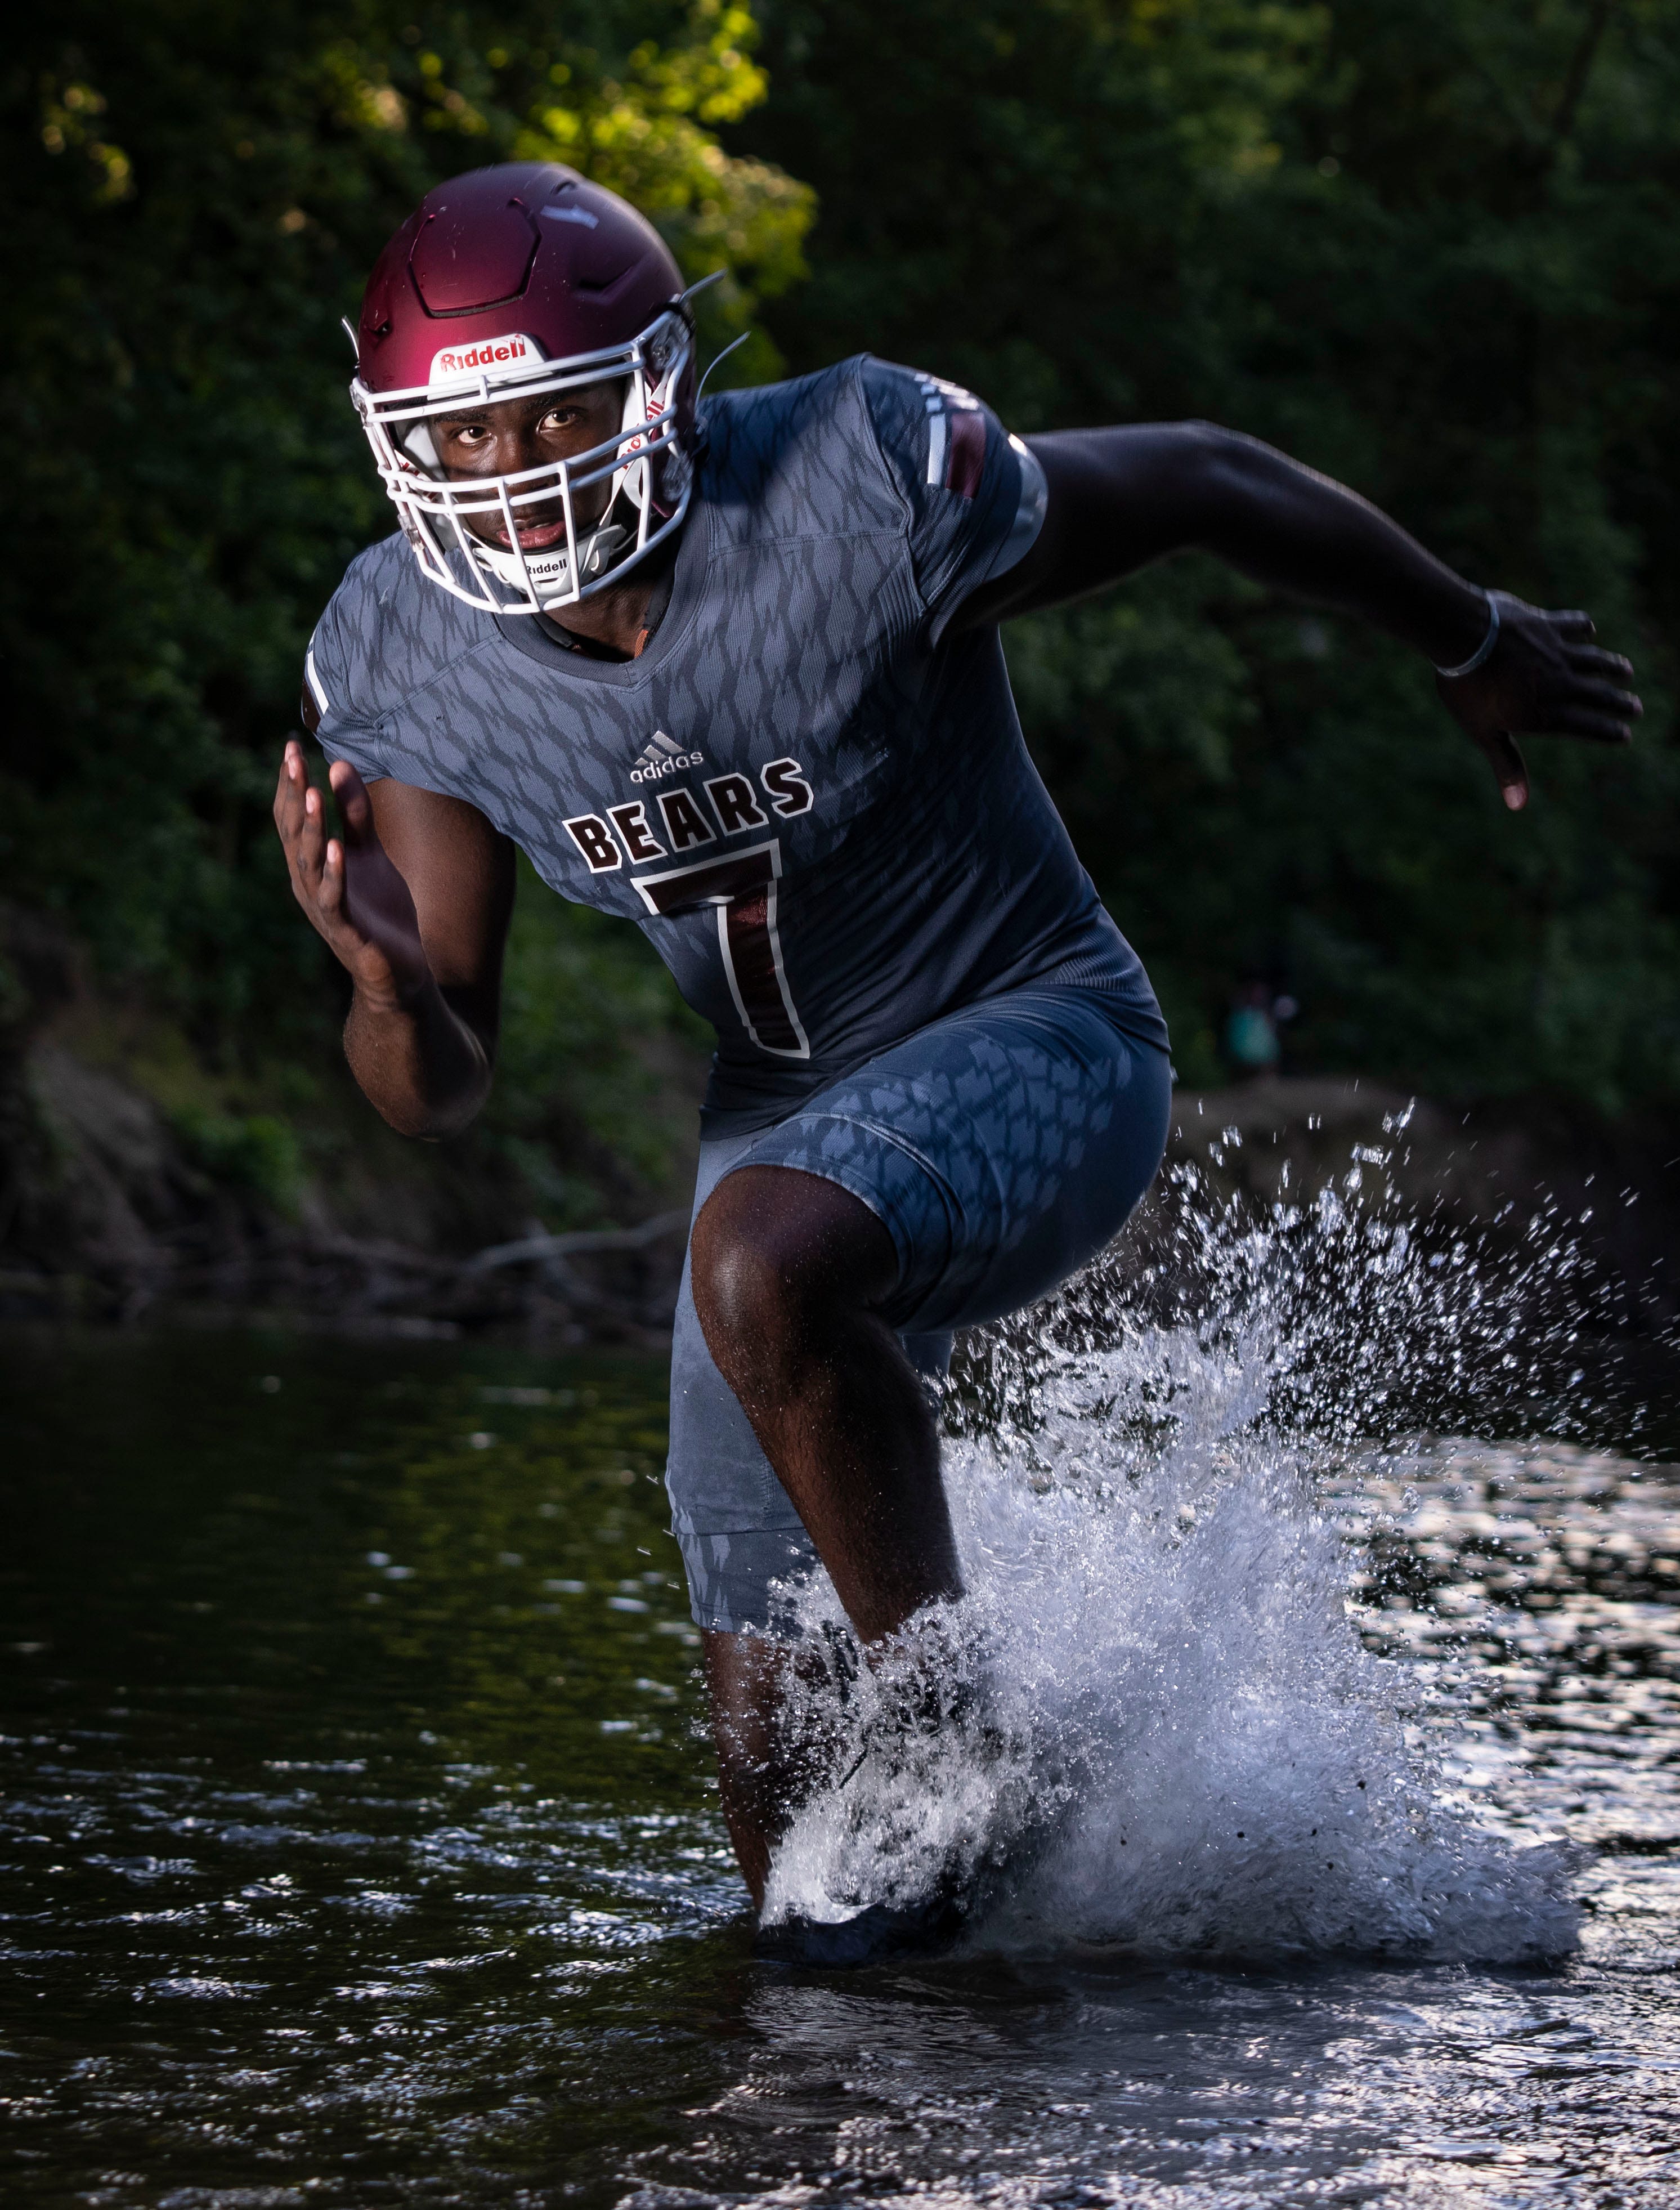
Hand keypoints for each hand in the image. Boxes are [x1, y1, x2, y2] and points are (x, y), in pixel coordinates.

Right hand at [272, 741, 430, 1002]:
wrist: (399, 970)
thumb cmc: (380, 911)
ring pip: (308, 864)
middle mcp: (307, 884)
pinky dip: (335, 873)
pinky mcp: (345, 931)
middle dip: (292, 795)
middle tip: (293, 758)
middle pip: (293, 834)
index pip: (291, 817)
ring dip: (309, 829)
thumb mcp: (370, 854)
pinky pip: (334, 899)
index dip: (289, 782)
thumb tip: (338, 764)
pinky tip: (338, 847)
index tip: (291, 745)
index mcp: (310, 864)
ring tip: (310, 794)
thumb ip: (354, 814)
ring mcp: (324, 908)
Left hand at [1436, 595, 1640, 810]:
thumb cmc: (1469, 691)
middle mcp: (1559, 684)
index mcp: (1545, 713)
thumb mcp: (1485, 733)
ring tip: (1627, 671)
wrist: (1463, 638)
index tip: (1625, 736)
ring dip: (1613, 666)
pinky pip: (1573, 625)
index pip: (1587, 726)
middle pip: (1598, 695)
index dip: (1608, 732)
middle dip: (1620, 703)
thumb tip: (1518, 806)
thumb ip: (1506, 765)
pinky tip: (1588, 629)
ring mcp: (1556, 652)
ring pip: (1595, 660)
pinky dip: (1583, 627)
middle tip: (1637, 708)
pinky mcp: (1547, 624)